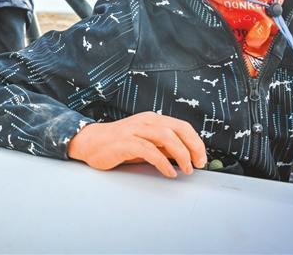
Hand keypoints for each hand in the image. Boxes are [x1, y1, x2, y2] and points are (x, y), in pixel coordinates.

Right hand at [67, 111, 206, 177]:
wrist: (90, 142)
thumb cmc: (118, 143)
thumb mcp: (145, 142)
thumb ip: (162, 146)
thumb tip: (184, 154)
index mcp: (152, 119)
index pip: (182, 125)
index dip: (195, 141)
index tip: (201, 158)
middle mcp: (145, 121)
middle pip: (177, 129)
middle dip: (193, 146)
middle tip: (199, 163)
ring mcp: (134, 130)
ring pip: (166, 136)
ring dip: (180, 154)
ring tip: (186, 169)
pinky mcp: (125, 142)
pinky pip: (149, 150)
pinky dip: (163, 162)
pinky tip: (169, 172)